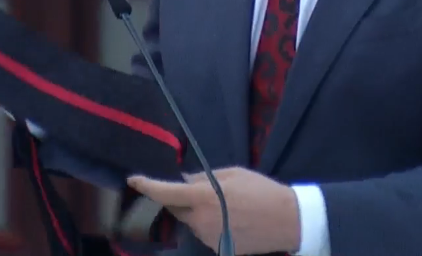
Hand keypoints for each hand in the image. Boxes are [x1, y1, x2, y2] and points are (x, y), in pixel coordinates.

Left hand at [127, 167, 300, 254]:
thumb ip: (204, 177)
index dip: (147, 186)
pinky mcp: (219, 249)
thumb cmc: (261, 190)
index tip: (133, 180)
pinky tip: (232, 219)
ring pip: (192, 222)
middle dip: (181, 198)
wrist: (288, 221)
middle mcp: (201, 220)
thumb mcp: (233, 174)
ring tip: (226, 205)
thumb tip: (184, 180)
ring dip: (198, 212)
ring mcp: (209, 238)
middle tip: (202, 190)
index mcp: (203, 197)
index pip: (166, 193)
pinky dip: (211, 224)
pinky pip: (206, 233)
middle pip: (178, 209)